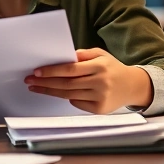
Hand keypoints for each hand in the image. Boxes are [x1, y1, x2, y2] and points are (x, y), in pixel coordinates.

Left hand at [24, 48, 152, 113]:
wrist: (133, 85)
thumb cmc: (112, 67)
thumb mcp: (100, 54)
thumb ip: (82, 55)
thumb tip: (61, 58)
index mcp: (99, 66)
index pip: (70, 69)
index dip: (51, 71)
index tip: (36, 71)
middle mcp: (100, 82)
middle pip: (66, 84)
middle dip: (45, 82)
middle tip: (30, 81)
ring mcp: (100, 97)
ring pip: (69, 95)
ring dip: (50, 91)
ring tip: (36, 87)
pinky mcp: (100, 109)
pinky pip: (77, 103)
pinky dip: (67, 98)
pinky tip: (58, 93)